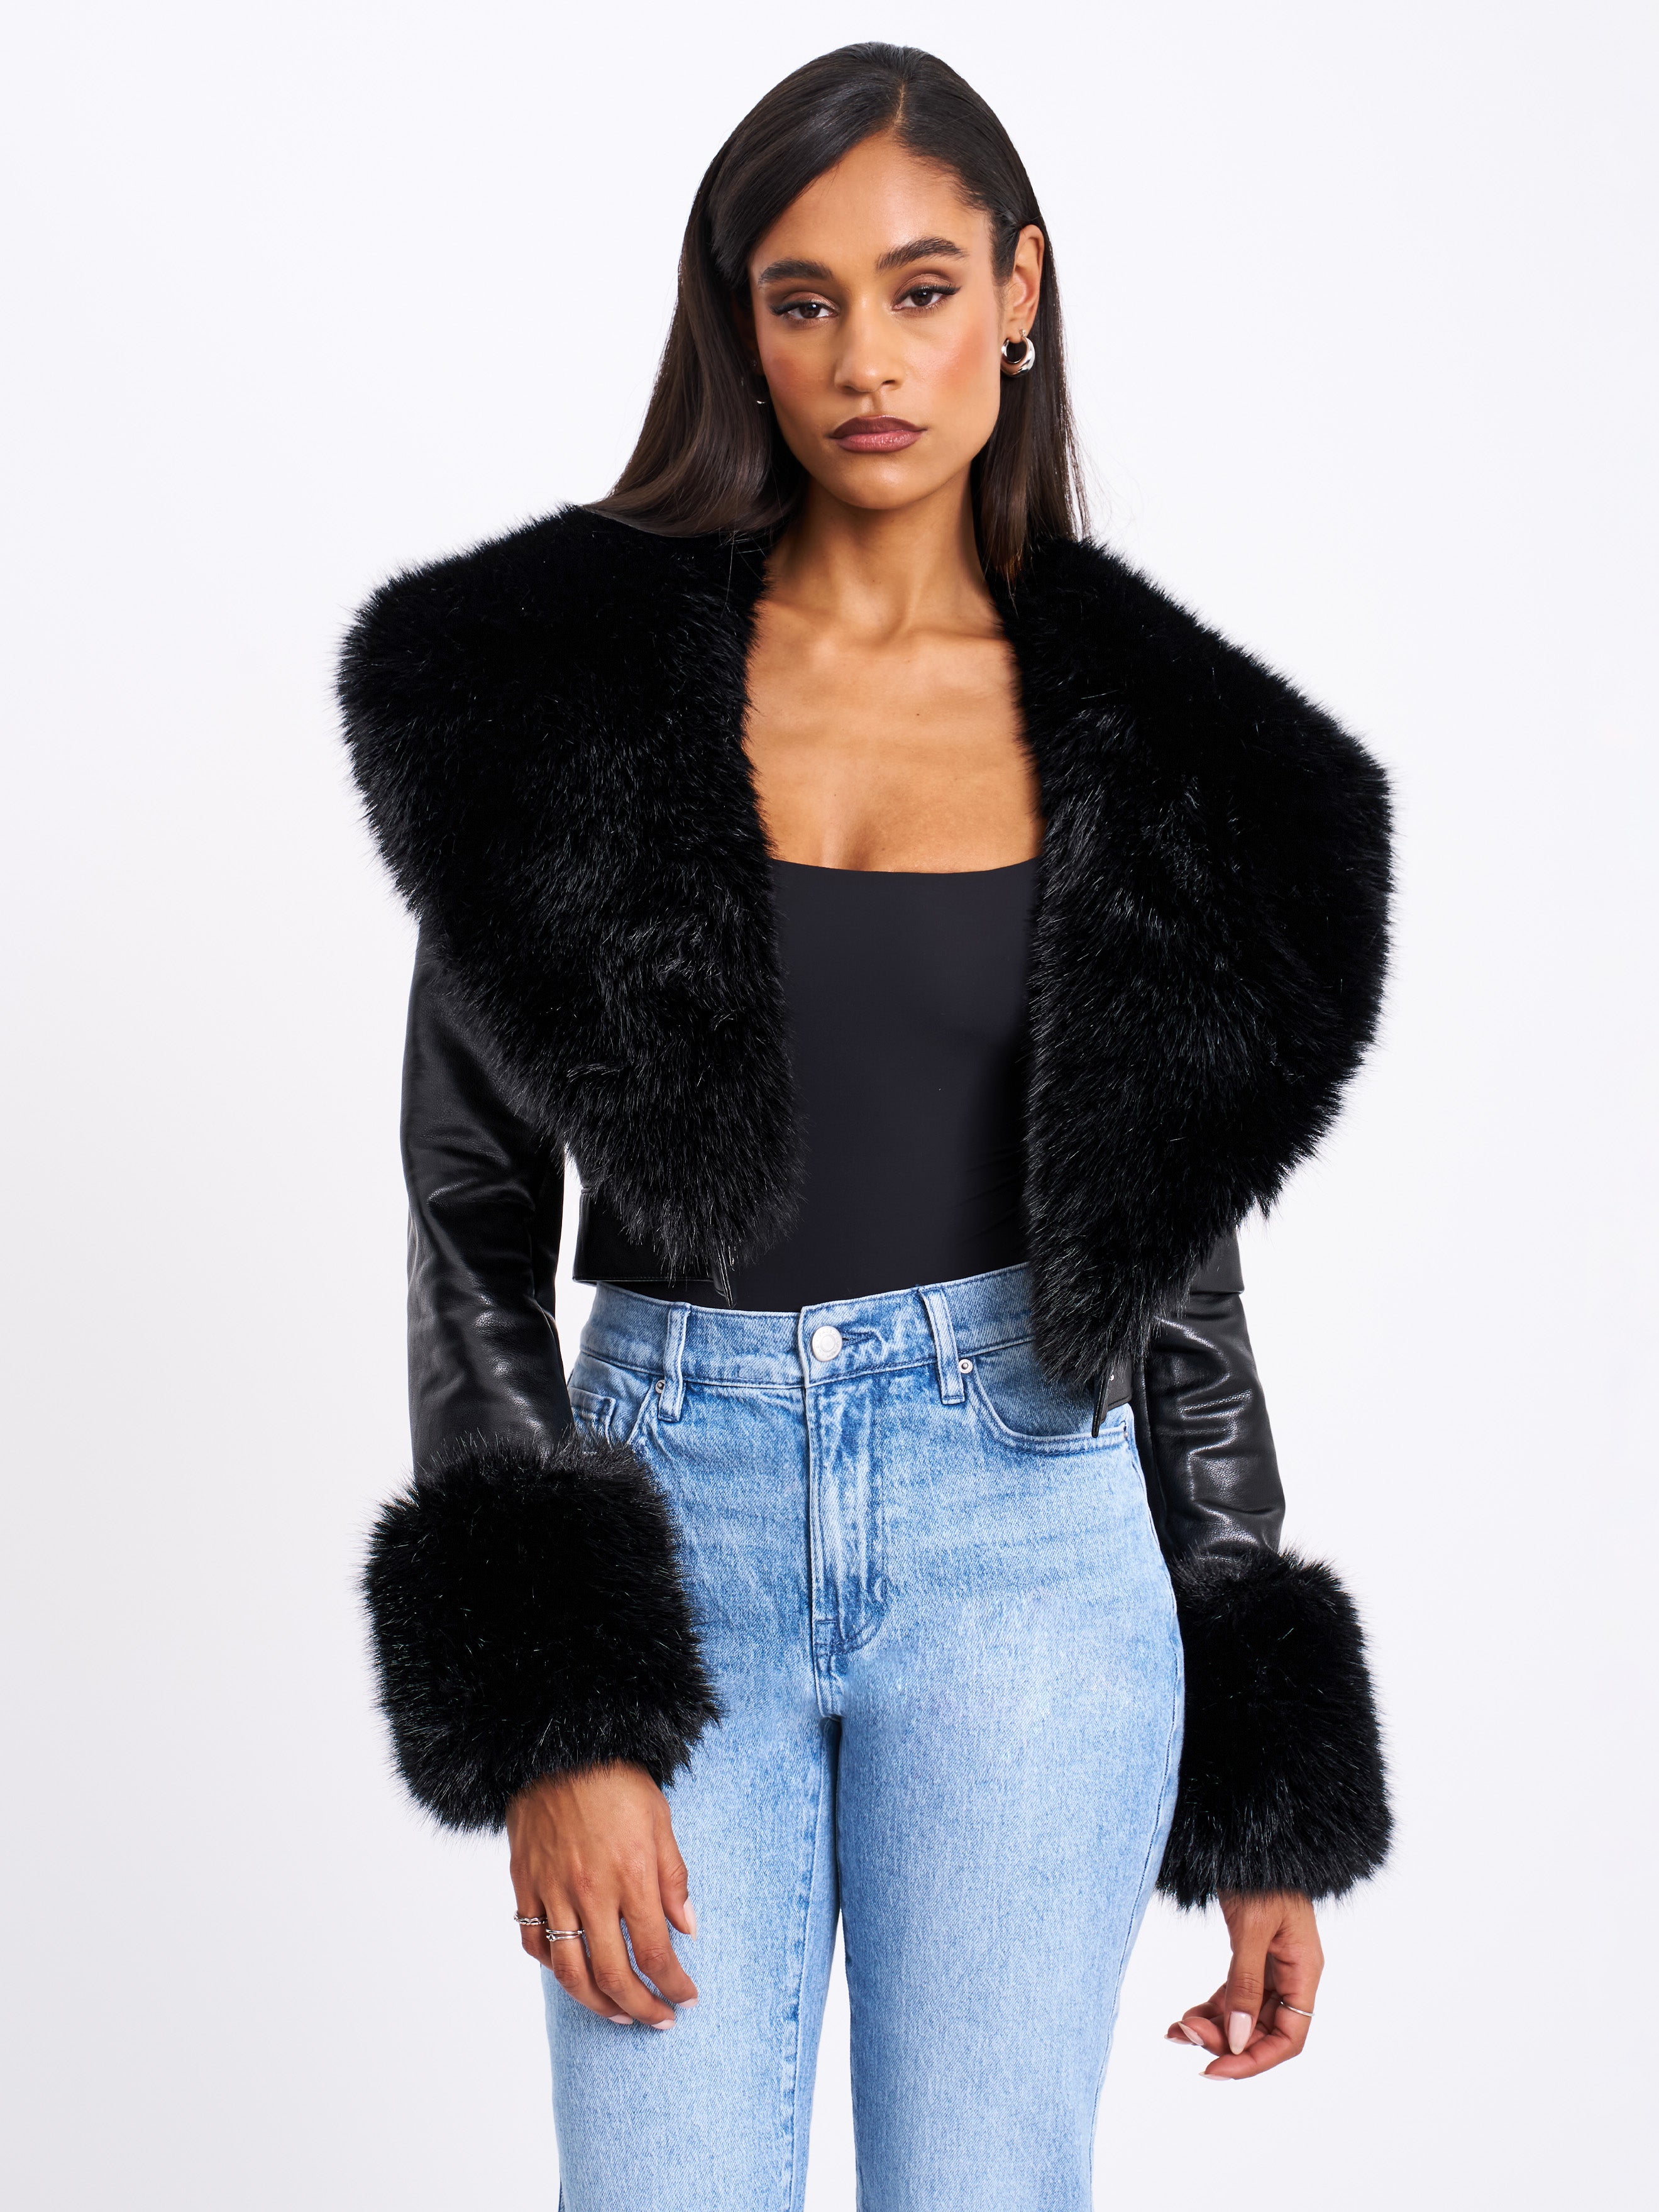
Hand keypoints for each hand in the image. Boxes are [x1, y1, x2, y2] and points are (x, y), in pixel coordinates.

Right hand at [506, 1763, 697, 2028]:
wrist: (558, 1745)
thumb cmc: (615, 1778)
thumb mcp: (660, 1819)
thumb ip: (673, 1878)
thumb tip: (687, 1929)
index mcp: (630, 1875)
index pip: (655, 1952)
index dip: (673, 1985)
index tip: (687, 1999)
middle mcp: (590, 1891)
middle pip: (614, 1975)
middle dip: (641, 2007)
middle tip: (659, 2020)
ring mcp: (552, 1891)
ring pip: (570, 1972)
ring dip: (597, 2003)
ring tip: (618, 2014)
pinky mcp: (524, 1884)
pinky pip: (534, 1942)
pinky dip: (554, 1967)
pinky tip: (573, 1973)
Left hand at [1166, 1890, 1322, 2078]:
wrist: (1250, 1834)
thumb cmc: (1260, 1873)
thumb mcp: (1251, 1928)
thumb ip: (1245, 1984)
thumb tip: (1235, 2040)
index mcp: (1304, 1971)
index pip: (1289, 2037)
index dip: (1255, 2059)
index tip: (1216, 2069)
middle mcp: (1291, 1975)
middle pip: (1263, 2029)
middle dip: (1225, 2040)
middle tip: (1185, 2033)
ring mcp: (1271, 1967)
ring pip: (1243, 2015)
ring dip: (1212, 2027)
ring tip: (1176, 2029)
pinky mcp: (1250, 1957)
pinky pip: (1232, 1996)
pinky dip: (1209, 2009)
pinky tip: (1182, 2019)